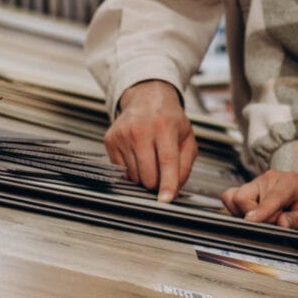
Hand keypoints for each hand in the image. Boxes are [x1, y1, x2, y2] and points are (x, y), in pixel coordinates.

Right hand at [105, 80, 196, 202]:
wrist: (146, 98)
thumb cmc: (168, 119)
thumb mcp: (186, 137)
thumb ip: (185, 164)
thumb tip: (174, 189)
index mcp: (164, 126)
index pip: (166, 160)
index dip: (167, 183)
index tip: (166, 199)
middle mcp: (141, 129)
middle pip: (148, 174)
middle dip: (156, 181)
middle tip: (161, 171)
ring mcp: (123, 134)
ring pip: (134, 176)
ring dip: (144, 176)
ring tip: (149, 158)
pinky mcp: (110, 140)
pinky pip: (121, 171)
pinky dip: (132, 170)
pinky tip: (137, 155)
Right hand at [220, 171, 297, 230]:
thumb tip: (281, 224)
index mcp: (289, 183)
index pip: (269, 197)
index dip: (260, 211)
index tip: (251, 221)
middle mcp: (269, 179)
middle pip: (244, 197)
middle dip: (254, 217)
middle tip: (271, 223)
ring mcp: (257, 182)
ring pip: (234, 197)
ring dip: (244, 213)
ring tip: (263, 218)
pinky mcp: (249, 188)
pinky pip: (232, 198)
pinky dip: (237, 209)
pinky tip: (253, 215)